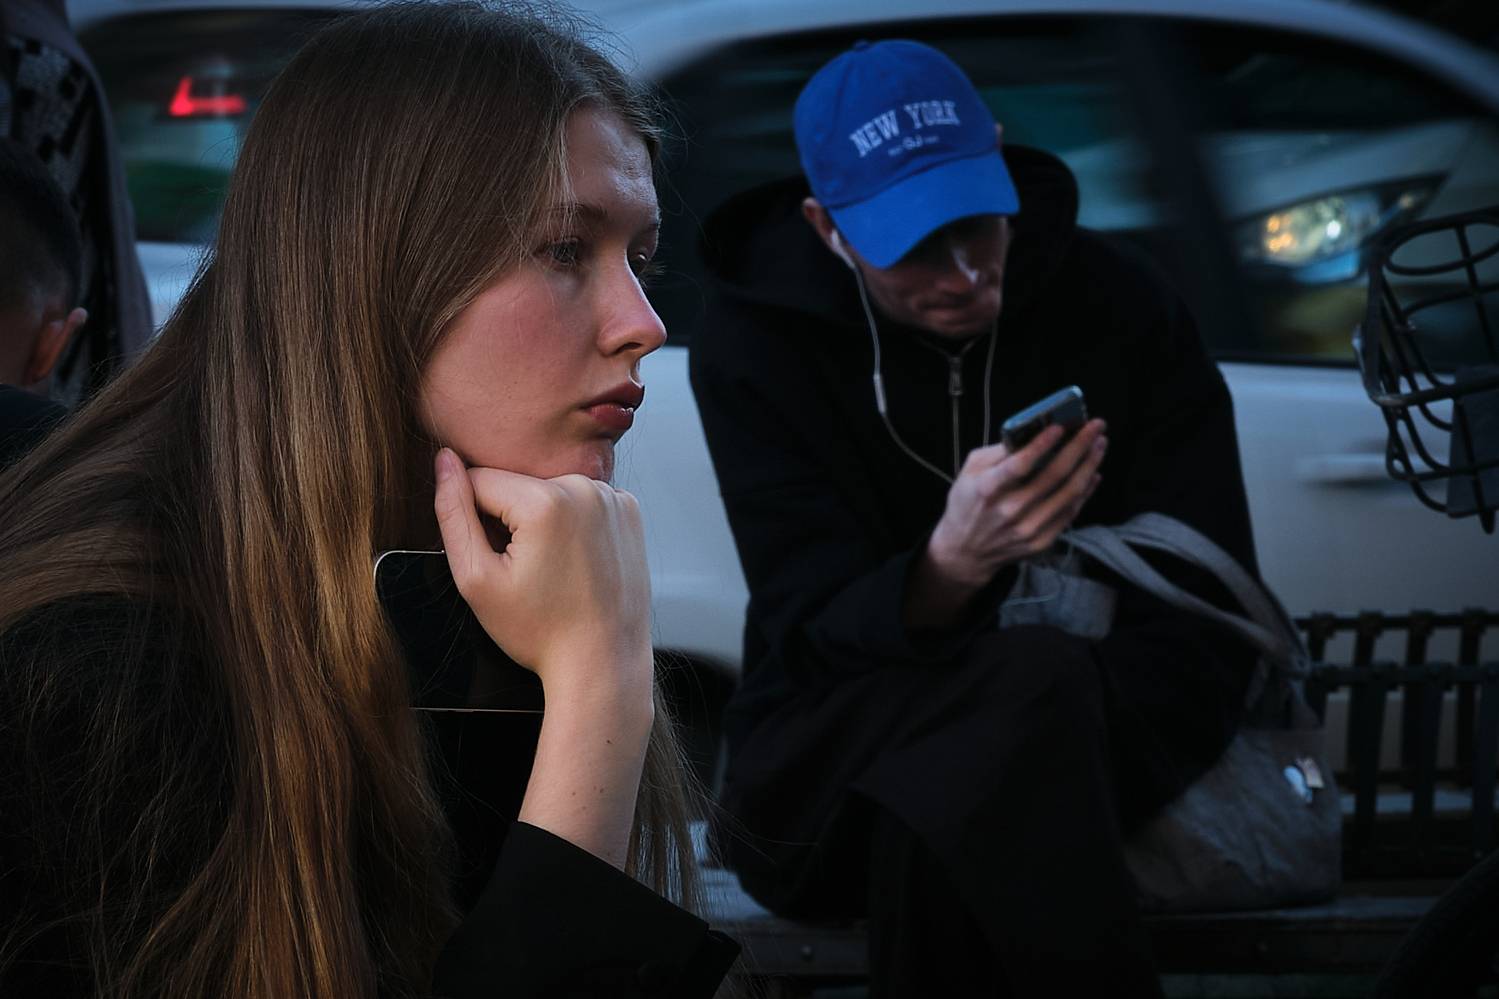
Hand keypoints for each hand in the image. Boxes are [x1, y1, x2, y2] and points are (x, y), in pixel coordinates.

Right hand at [432, 448, 652, 702]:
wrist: (603, 661)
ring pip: (549, 490)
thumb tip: (444, 459)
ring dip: (541, 519)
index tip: (498, 561)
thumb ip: (453, 513)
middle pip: (517, 485)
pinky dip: (573, 522)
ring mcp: (612, 497)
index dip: (475, 521)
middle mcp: (584, 487)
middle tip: (528, 571)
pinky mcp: (628, 510)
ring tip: (554, 569)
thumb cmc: (538, 630)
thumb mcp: (477, 578)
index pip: (479, 480)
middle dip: (510, 519)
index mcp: (544, 500)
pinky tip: (578, 560)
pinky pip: (581, 501)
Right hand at [928, 419, 1107, 589]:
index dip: (1042, 444)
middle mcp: (1009, 511)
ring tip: (1099, 445)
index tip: (1061, 426)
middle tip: (1095, 427)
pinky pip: (1070, 512)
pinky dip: (1085, 491)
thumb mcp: (969, 472)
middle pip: (1054, 476)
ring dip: (1089, 465)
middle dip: (1079, 446)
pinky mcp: (1041, 541)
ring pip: (1069, 493)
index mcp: (987, 490)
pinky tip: (1092, 473)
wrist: (966, 551)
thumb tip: (1031, 434)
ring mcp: (1028, 529)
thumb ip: (997, 453)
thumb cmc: (967, 504)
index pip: (1019, 465)